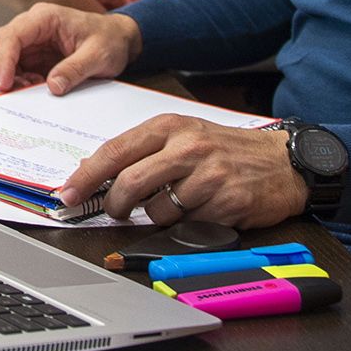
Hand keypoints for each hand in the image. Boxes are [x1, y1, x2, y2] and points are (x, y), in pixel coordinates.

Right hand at [0, 3, 138, 94]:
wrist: (119, 40)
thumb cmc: (109, 40)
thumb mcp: (98, 55)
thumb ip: (75, 69)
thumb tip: (52, 87)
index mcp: (44, 17)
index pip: (11, 36)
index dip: (3, 61)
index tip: (4, 84)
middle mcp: (31, 26)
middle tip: (4, 92)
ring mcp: (29, 41)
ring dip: (4, 77)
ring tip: (25, 91)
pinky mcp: (32, 56)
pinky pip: (13, 69)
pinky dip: (15, 82)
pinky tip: (31, 90)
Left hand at [53, 116, 307, 228]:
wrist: (282, 161)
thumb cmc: (225, 149)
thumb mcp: (182, 136)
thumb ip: (141, 151)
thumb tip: (94, 172)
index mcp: (169, 126)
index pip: (114, 150)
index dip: (86, 176)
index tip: (67, 194)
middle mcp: (187, 146)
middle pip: (130, 182)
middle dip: (114, 205)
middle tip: (115, 212)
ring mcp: (208, 174)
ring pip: (157, 209)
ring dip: (156, 216)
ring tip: (174, 204)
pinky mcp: (226, 201)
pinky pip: (188, 224)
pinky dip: (187, 224)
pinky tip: (202, 209)